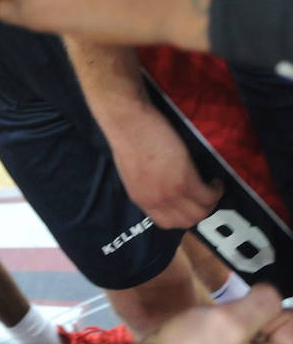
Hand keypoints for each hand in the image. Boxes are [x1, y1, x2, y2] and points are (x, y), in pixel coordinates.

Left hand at [103, 99, 221, 229]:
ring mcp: (171, 194)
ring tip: (212, 187)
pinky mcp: (185, 180)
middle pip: (187, 221)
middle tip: (205, 195)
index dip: (182, 215)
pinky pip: (208, 195)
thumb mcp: (133, 172)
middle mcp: (156, 202)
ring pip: (201, 212)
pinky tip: (215, 181)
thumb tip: (163, 188)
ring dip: (210, 201)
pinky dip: (216, 190)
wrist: (128, 121)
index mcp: (141, 199)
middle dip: (200, 210)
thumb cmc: (127, 136)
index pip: (167, 222)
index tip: (189, 203)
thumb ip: (147, 186)